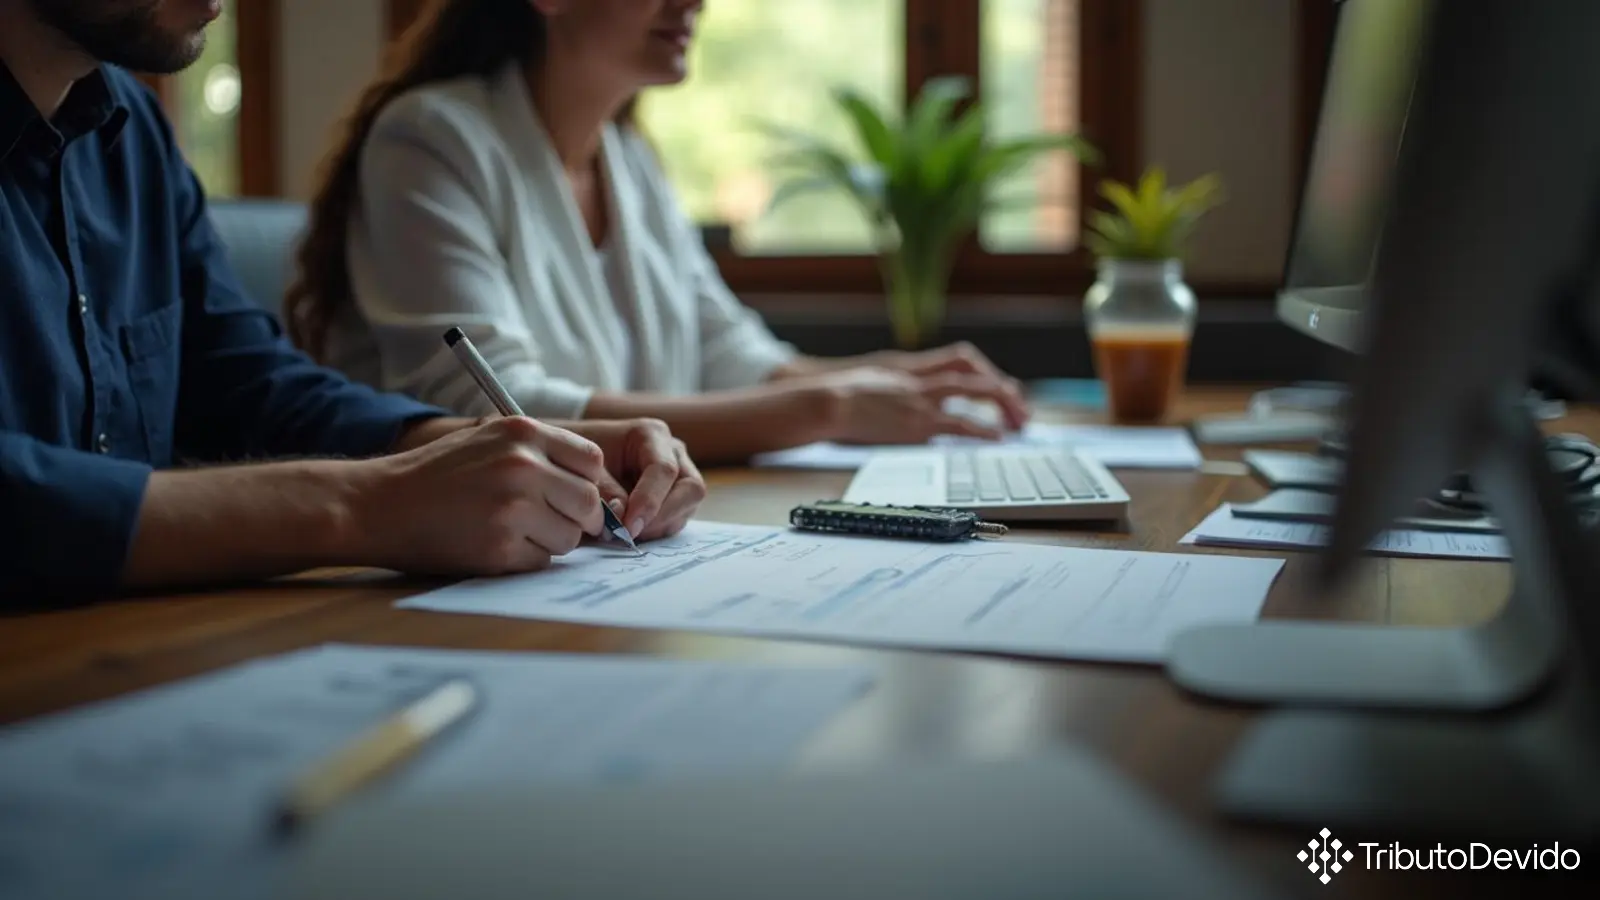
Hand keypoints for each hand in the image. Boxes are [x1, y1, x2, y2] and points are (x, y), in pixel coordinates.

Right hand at [351, 416, 608, 574]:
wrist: (378, 504)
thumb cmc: (435, 475)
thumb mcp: (487, 439)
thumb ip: (539, 453)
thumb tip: (596, 485)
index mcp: (523, 433)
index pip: (592, 461)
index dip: (588, 484)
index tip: (573, 497)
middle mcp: (523, 465)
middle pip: (590, 503)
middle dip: (580, 520)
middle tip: (554, 525)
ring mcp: (513, 507)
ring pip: (570, 538)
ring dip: (550, 542)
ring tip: (513, 532)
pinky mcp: (500, 546)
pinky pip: (541, 562)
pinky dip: (525, 560)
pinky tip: (493, 545)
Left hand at [560, 418, 706, 540]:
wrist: (570, 458)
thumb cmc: (577, 457)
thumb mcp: (584, 469)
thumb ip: (604, 492)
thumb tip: (621, 518)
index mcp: (651, 434)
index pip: (664, 470)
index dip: (649, 501)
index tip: (627, 527)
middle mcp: (672, 453)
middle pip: (690, 489)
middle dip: (661, 517)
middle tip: (629, 535)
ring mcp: (678, 476)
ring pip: (686, 508)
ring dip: (658, 527)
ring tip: (624, 533)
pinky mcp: (674, 498)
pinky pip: (677, 519)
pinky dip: (655, 531)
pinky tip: (629, 531)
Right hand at [816, 366, 1008, 444]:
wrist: (827, 402)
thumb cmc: (839, 399)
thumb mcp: (870, 386)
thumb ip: (891, 391)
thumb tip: (900, 407)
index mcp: (909, 369)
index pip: (959, 359)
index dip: (984, 372)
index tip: (999, 388)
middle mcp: (920, 379)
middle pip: (973, 372)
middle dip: (1001, 389)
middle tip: (1020, 409)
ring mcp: (921, 399)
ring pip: (975, 390)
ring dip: (1002, 403)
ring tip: (1019, 420)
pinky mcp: (917, 423)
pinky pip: (960, 424)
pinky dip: (982, 430)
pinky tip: (998, 437)